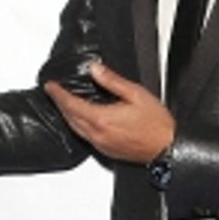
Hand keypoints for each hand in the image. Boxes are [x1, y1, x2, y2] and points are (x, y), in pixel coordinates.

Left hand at [44, 61, 173, 163]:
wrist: (167, 148)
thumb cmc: (156, 125)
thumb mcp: (136, 94)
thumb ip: (112, 81)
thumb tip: (95, 69)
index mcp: (102, 119)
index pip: (71, 104)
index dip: (58, 94)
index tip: (51, 86)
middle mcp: (98, 134)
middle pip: (70, 117)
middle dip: (59, 104)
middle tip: (54, 92)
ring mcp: (101, 144)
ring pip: (75, 128)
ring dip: (67, 115)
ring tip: (63, 103)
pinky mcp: (106, 150)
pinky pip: (85, 136)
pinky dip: (78, 125)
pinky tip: (81, 119)